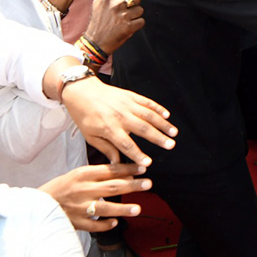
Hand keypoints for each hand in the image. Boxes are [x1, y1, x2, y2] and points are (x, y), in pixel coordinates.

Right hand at [38, 163, 151, 231]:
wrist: (37, 204)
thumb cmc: (60, 188)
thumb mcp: (76, 175)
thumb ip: (96, 175)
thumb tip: (122, 174)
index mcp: (82, 174)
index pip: (109, 170)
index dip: (127, 169)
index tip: (142, 168)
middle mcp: (82, 190)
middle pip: (111, 187)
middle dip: (131, 185)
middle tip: (147, 184)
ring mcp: (79, 207)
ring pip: (105, 208)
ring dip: (122, 208)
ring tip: (137, 208)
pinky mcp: (76, 222)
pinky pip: (94, 225)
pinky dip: (105, 224)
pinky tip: (115, 223)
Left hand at [60, 78, 175, 165]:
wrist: (82, 91)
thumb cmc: (84, 116)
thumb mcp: (90, 136)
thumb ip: (106, 149)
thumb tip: (117, 164)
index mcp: (108, 128)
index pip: (126, 144)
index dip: (137, 154)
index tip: (148, 164)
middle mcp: (120, 116)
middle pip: (143, 129)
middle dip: (158, 138)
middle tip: (170, 145)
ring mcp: (126, 104)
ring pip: (149, 115)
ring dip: (163, 124)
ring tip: (174, 133)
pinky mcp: (130, 95)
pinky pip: (147, 102)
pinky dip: (158, 108)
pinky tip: (167, 115)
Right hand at [82, 0, 144, 53]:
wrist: (95, 41)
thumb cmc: (97, 21)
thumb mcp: (98, 2)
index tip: (124, 2)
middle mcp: (115, 5)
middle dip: (136, 3)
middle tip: (129, 10)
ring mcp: (122, 16)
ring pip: (140, 10)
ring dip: (136, 15)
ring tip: (127, 20)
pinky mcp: (128, 27)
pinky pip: (141, 21)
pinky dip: (137, 25)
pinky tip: (129, 26)